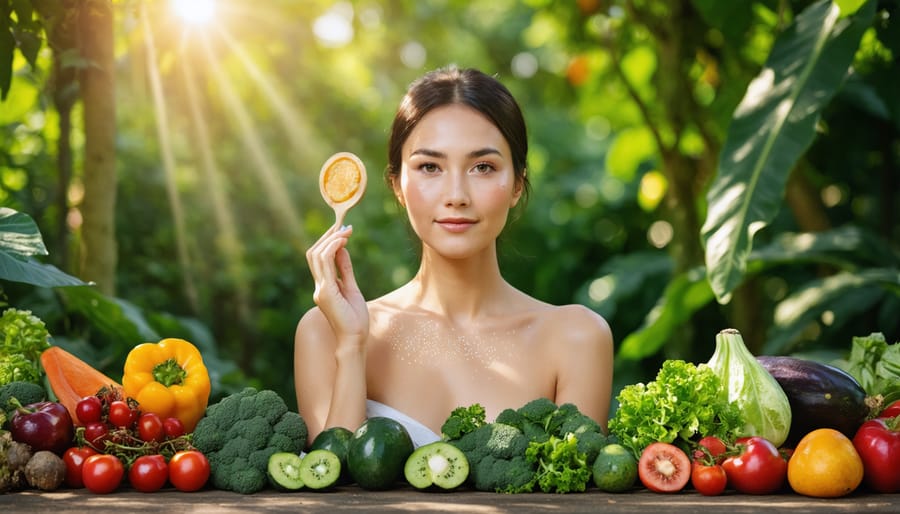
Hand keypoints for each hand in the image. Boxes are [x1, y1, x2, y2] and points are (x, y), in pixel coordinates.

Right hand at [305, 224, 368, 346]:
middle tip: (344, 226)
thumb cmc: (355, 319)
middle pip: (314, 254)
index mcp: (323, 287)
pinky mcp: (326, 292)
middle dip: (327, 237)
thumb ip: (345, 270)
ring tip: (345, 231)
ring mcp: (320, 289)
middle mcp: (318, 287)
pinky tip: (343, 242)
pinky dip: (333, 249)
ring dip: (332, 240)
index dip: (327, 242)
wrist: (355, 339)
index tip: (342, 230)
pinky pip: (325, 264)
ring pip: (317, 256)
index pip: (318, 258)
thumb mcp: (351, 288)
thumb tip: (342, 250)